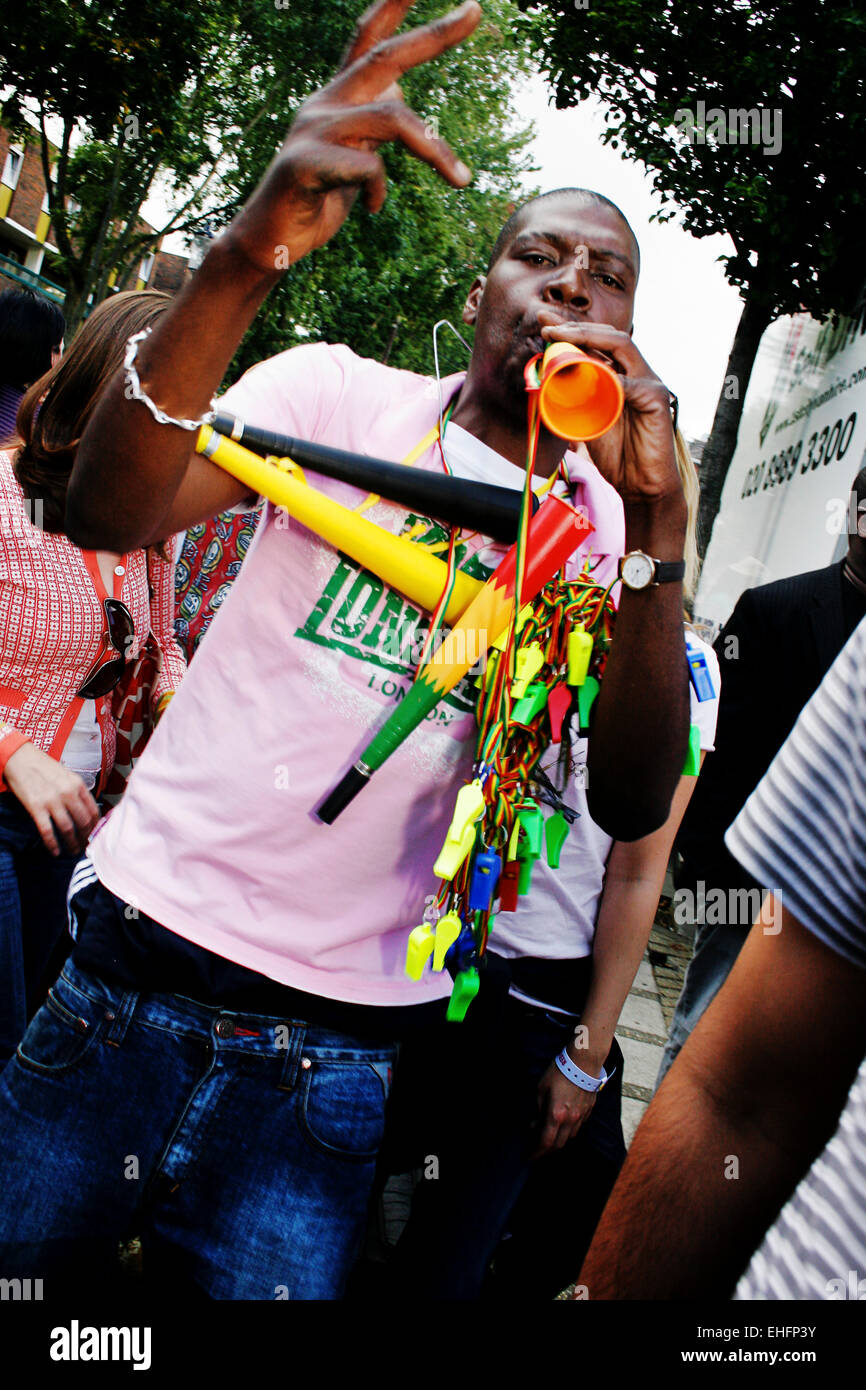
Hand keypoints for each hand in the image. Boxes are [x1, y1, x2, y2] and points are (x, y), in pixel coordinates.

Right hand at [4, 743, 99, 855]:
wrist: (20, 758)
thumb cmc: (43, 767)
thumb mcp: (66, 775)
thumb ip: (77, 791)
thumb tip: (86, 811)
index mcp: (77, 784)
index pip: (93, 811)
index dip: (95, 827)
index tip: (94, 835)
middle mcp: (67, 792)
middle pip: (83, 822)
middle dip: (85, 838)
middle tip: (84, 847)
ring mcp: (52, 800)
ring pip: (68, 829)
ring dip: (72, 844)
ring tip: (73, 851)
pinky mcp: (36, 807)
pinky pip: (47, 831)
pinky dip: (52, 844)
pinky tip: (55, 852)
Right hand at [226, 0, 480, 274]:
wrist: (269, 240)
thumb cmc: (316, 200)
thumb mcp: (355, 156)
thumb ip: (374, 125)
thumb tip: (398, 89)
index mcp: (338, 98)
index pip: (368, 40)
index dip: (394, 5)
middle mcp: (325, 102)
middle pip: (384, 58)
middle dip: (433, 34)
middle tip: (474, 10)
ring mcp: (312, 129)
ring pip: (391, 117)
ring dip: (435, 149)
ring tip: (461, 180)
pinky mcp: (304, 163)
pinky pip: (367, 168)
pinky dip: (380, 190)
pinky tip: (372, 209)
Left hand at [531, 1057, 598, 1158]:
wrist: (583, 1062)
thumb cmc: (559, 1072)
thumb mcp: (541, 1089)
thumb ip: (539, 1109)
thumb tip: (535, 1124)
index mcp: (556, 1115)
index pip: (545, 1142)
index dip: (536, 1153)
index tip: (529, 1158)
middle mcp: (570, 1120)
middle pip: (559, 1144)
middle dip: (547, 1150)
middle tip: (537, 1150)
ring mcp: (581, 1116)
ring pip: (570, 1137)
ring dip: (558, 1141)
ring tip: (549, 1137)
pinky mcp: (588, 1111)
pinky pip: (578, 1127)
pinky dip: (568, 1130)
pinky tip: (563, 1124)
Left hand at [539, 317, 683, 513]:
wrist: (640, 486)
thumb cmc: (617, 456)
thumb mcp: (587, 421)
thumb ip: (575, 401)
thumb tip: (545, 383)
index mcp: (620, 375)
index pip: (597, 343)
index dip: (571, 330)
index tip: (543, 322)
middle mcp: (636, 372)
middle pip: (609, 336)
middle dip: (575, 326)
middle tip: (546, 323)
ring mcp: (649, 382)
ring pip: (621, 347)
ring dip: (589, 339)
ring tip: (562, 337)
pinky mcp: (657, 400)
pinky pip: (633, 383)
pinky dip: (612, 378)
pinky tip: (592, 375)